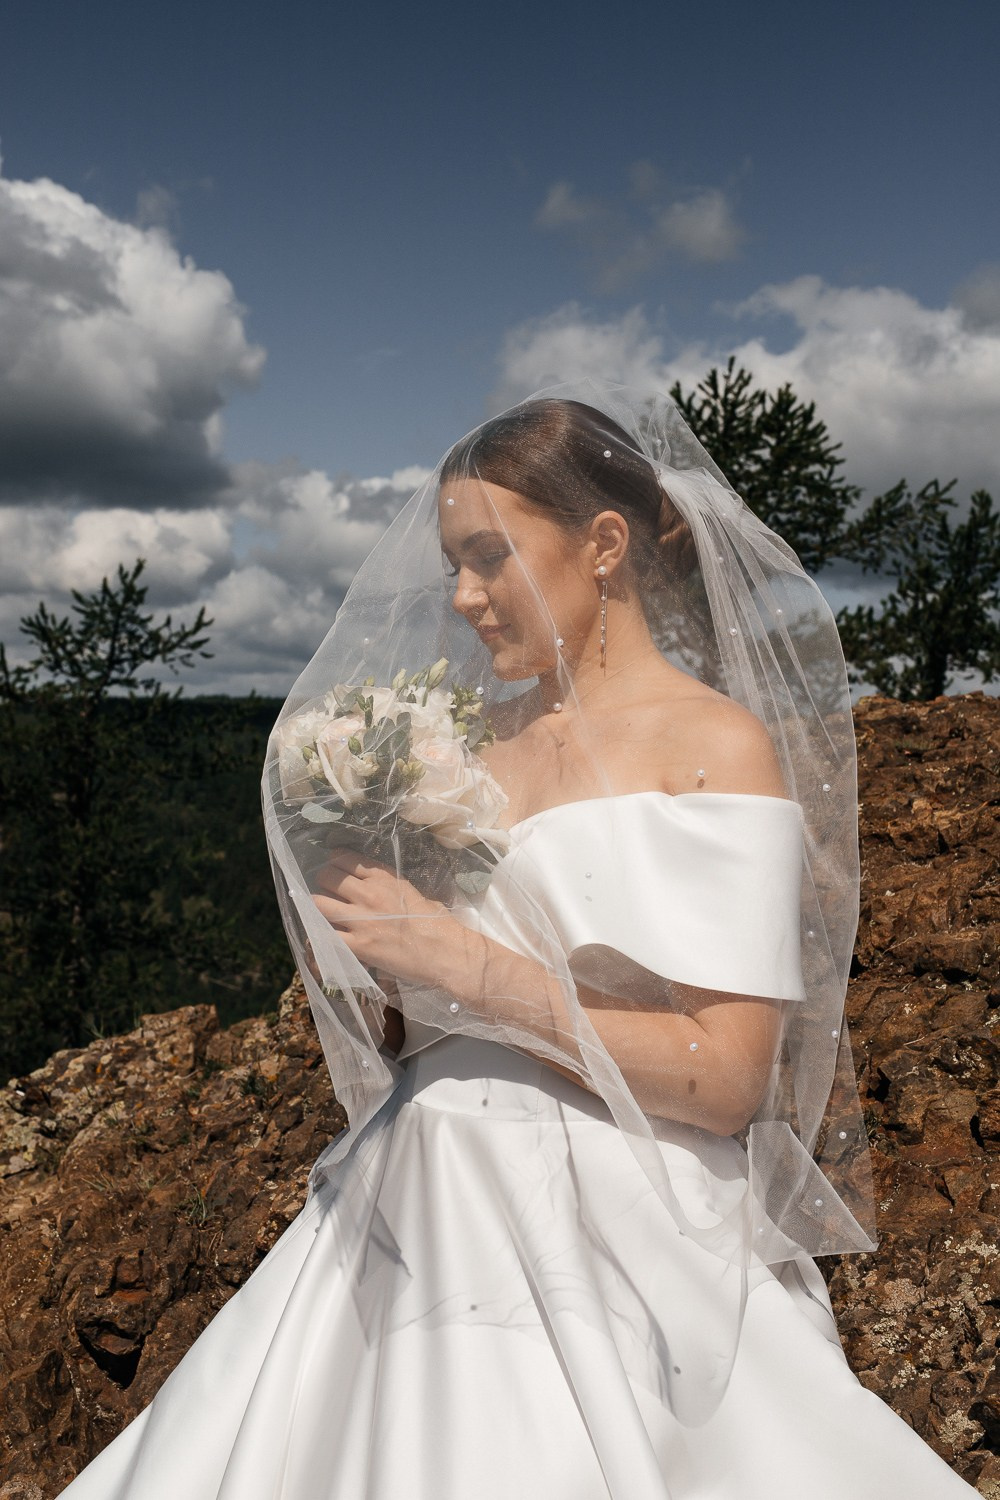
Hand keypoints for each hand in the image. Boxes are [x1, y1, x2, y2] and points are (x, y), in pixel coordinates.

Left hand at [312, 849, 456, 988]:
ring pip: (319, 903)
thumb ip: (387, 885)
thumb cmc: (436, 922)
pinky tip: (321, 937)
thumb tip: (370, 886)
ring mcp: (361, 919)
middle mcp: (368, 892)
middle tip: (327, 892)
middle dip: (324, 883)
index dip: (334, 863)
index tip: (334, 869)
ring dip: (318, 907)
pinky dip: (319, 936)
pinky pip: (324, 936)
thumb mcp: (412, 891)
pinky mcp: (358, 945)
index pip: (344, 858)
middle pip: (328, 877)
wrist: (445, 951)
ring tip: (323, 914)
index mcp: (383, 877)